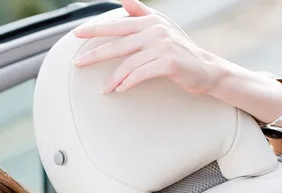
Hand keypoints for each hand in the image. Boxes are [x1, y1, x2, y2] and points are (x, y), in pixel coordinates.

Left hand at [73, 0, 218, 95]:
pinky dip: (128, 82)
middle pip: (118, 43)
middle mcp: (155, 31)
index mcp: (149, 22)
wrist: (204, 69)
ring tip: (104, 89)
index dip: (96, 29)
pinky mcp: (168, 63)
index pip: (117, 25)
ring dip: (114, 79)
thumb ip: (140, 13)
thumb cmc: (178, 51)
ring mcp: (162, 46)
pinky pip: (141, 74)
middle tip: (78, 64)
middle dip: (96, 54)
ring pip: (128, 63)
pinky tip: (120, 89)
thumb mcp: (159, 28)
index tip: (77, 34)